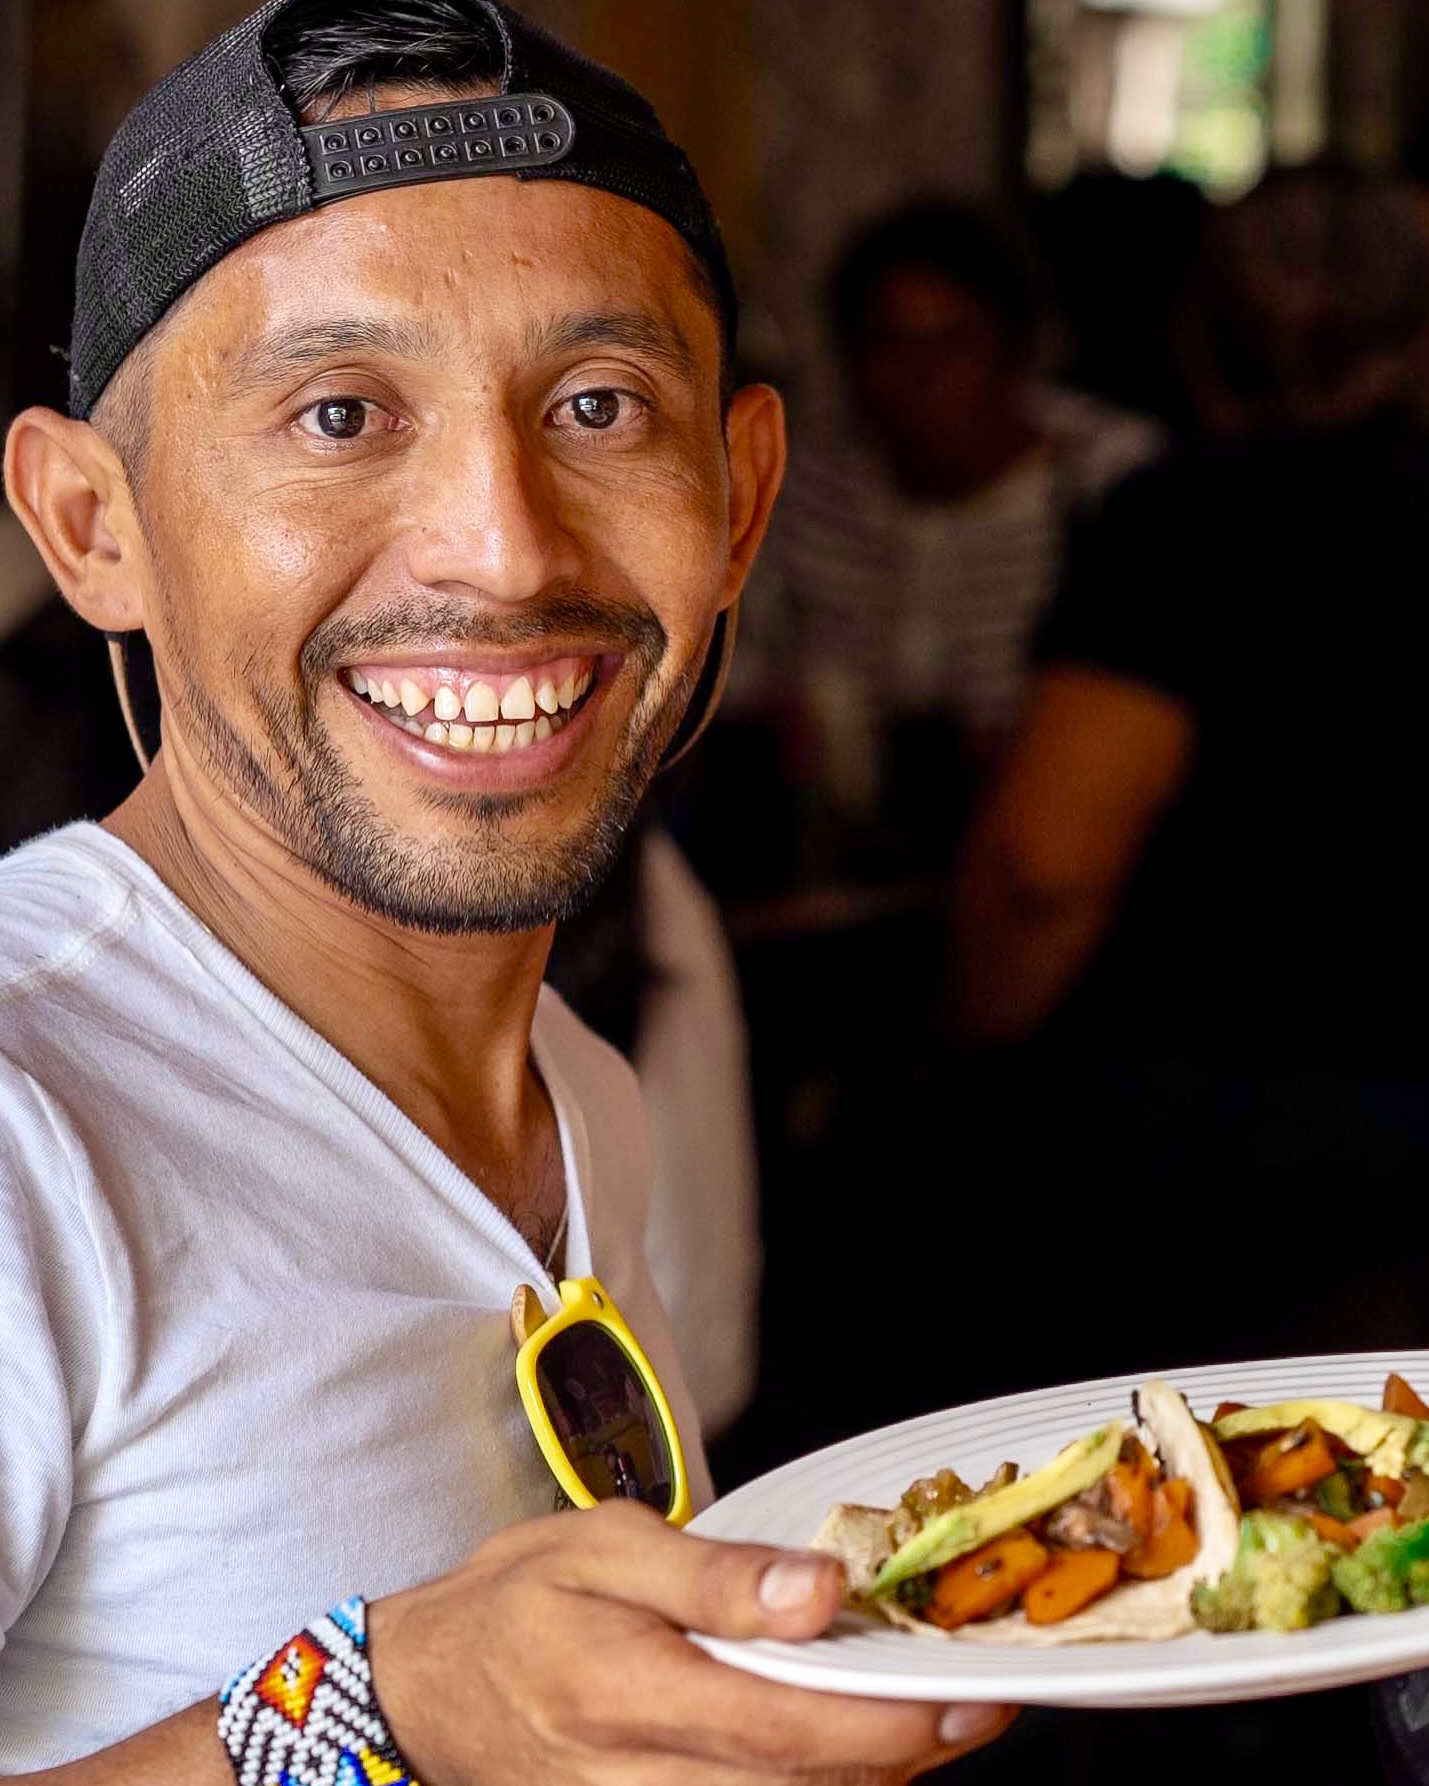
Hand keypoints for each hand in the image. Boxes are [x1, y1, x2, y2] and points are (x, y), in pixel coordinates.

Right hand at [369, 1501, 1014, 1784]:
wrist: (428, 1689)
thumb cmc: (518, 1601)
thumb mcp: (605, 1546)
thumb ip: (716, 1574)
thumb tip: (821, 1592)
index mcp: (625, 1691)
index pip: (784, 1729)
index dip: (890, 1723)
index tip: (968, 1697)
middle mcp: (636, 1782)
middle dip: (904, 1756)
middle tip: (972, 1705)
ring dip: (866, 1775)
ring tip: (922, 1717)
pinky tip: (847, 1747)